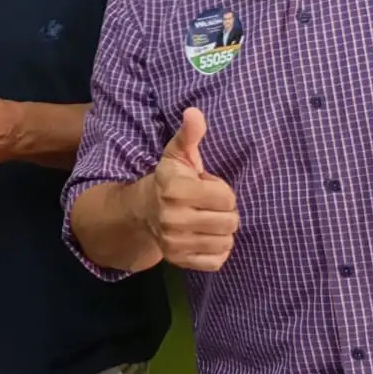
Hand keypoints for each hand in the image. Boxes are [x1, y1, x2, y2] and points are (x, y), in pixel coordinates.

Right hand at [145, 107, 237, 270]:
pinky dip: (217, 250)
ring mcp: (176, 243)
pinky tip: (206, 237)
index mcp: (176, 190)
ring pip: (226, 242)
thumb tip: (194, 112)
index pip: (226, 197)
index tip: (206, 187)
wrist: (142, 211)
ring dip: (222, 231)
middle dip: (225, 211)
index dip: (222, 190)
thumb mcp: (177, 154)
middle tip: (208, 205)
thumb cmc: (168, 179)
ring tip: (206, 220)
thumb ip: (190, 134)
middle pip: (230, 221)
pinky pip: (217, 261)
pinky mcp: (180, 260)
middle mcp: (174, 219)